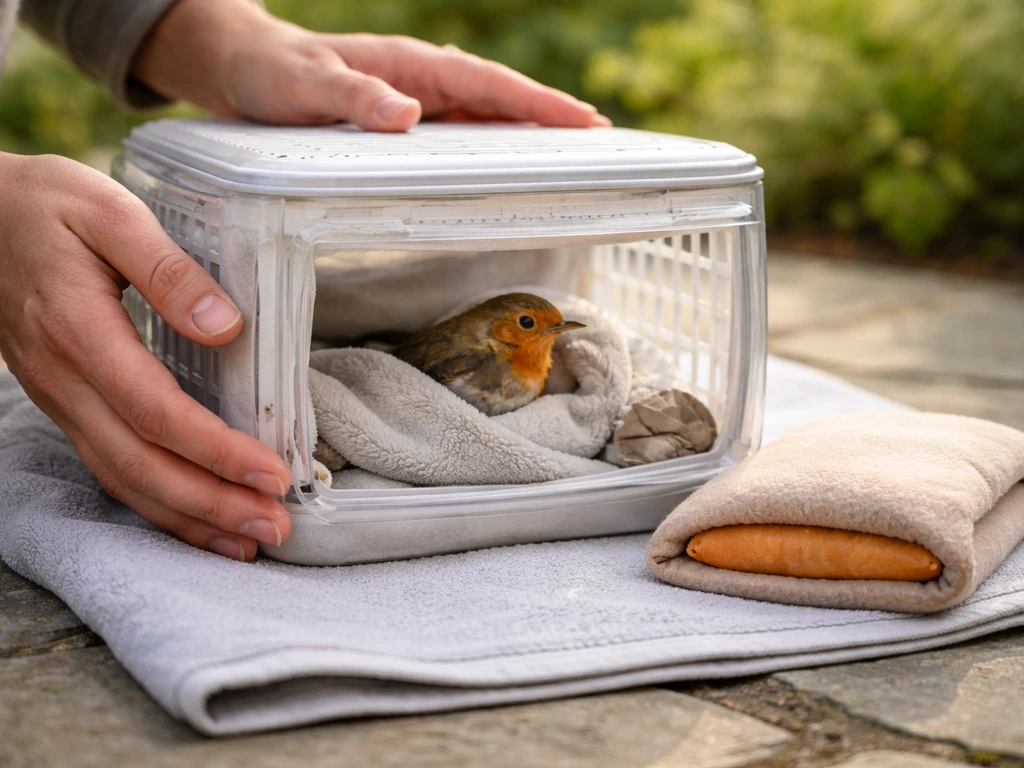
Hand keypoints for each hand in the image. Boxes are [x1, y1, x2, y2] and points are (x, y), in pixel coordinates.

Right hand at [0, 152, 292, 559]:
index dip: (214, 450)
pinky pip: (109, 468)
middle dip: (210, 503)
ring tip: (248, 539)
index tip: (271, 472)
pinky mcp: (66, 404)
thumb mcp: (109, 212)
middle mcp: (64, 380)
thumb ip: (166, 268)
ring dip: (187, 516)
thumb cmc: (46, 207)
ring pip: (121, 478)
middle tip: (276, 524)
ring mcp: (60, 398)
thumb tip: (224, 324)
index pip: (155, 411)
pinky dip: (156, 503)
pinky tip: (197, 518)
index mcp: (78, 331)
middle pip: (139, 464)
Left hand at [134, 0, 610, 130]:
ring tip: (570, 158)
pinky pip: (458, 135)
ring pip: (484, 118)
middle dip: (550, 118)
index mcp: (409, 67)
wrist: (241, 67)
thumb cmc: (270, 72)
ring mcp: (415, 101)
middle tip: (601, 142)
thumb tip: (409, 116)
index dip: (538, 104)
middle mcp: (420, 82)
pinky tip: (505, 169)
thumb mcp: (303, 85)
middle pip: (499, 100)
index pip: (487, 85)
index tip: (584, 122)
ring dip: (526, 135)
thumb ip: (351, 97)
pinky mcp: (404, 123)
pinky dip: (489, 148)